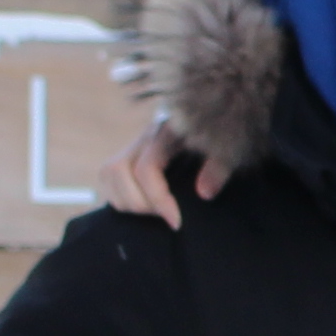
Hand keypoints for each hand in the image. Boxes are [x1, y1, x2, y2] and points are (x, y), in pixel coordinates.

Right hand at [100, 118, 222, 226]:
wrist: (214, 114)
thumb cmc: (222, 135)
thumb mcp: (228, 148)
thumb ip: (219, 168)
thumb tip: (204, 193)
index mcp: (166, 132)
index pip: (147, 169)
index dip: (158, 199)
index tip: (176, 222)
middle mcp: (144, 137)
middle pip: (117, 171)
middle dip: (139, 203)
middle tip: (166, 217)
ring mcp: (133, 144)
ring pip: (108, 173)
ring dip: (126, 200)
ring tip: (154, 213)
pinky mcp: (128, 154)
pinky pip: (107, 176)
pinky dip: (118, 195)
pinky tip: (143, 206)